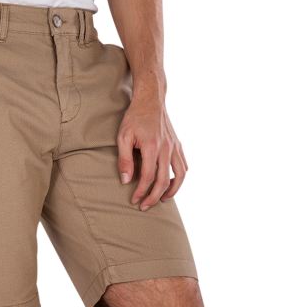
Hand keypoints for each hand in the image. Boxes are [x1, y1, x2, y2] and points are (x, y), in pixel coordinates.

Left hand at [117, 96, 188, 210]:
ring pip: (180, 175)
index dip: (141, 191)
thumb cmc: (134, 118)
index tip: (134, 200)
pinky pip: (184, 166)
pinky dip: (180, 178)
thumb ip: (124, 159)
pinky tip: (172, 184)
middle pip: (163, 180)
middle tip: (145, 206)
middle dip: (154, 197)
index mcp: (151, 147)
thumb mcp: (123, 137)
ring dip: (172, 191)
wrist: (151, 100)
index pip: (148, 177)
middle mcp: (166, 148)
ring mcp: (175, 147)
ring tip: (163, 199)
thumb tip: (126, 180)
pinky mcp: (179, 145)